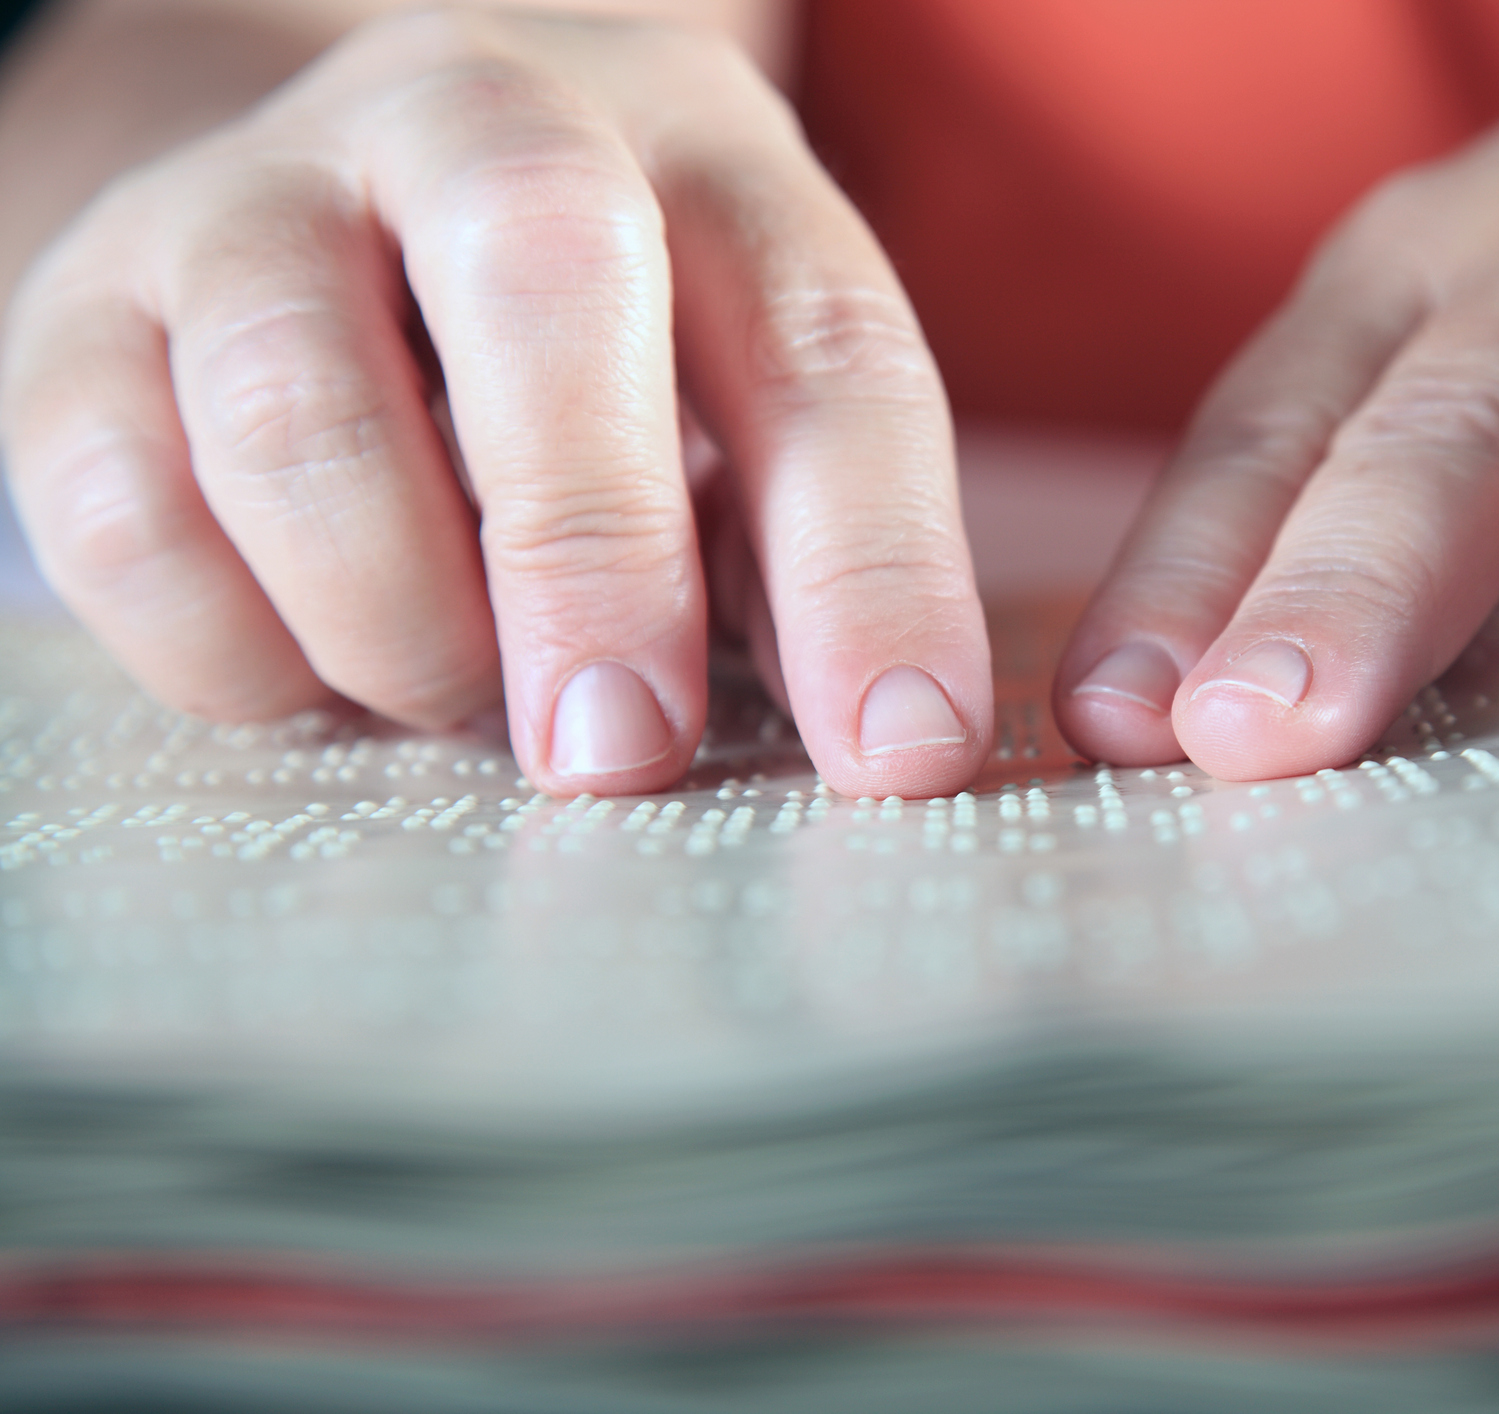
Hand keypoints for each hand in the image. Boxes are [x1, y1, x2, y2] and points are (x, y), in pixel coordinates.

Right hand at [1, 7, 990, 798]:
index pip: (820, 339)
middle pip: (542, 271)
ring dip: (396, 612)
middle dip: (593, 543)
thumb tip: (868, 738)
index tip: (901, 750)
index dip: (873, 559)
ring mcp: (251, 204)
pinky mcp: (79, 314)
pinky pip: (118, 505)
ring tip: (455, 697)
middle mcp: (472, 125)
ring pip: (297, 402)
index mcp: (694, 154)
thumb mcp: (724, 393)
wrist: (317, 191)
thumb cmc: (587, 348)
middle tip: (618, 749)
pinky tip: (311, 666)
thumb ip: (785, 540)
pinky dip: (229, 642)